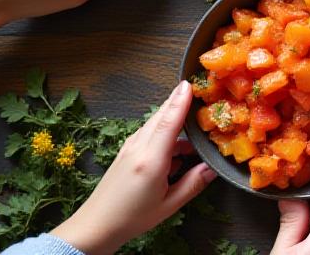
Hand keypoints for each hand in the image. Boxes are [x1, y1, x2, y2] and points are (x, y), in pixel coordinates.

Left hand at [51, 81, 215, 254]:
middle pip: (161, 116)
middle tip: (198, 89)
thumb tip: (213, 168)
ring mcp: (130, 147)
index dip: (180, 102)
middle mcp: (138, 148)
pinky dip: (165, 129)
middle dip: (178, 101)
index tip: (189, 84)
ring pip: (155, 123)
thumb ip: (193, 183)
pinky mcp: (127, 151)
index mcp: (150, 160)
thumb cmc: (131, 218)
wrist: (97, 224)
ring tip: (194, 116)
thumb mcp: (169, 205)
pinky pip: (149, 132)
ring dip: (173, 116)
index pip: (168, 123)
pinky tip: (178, 143)